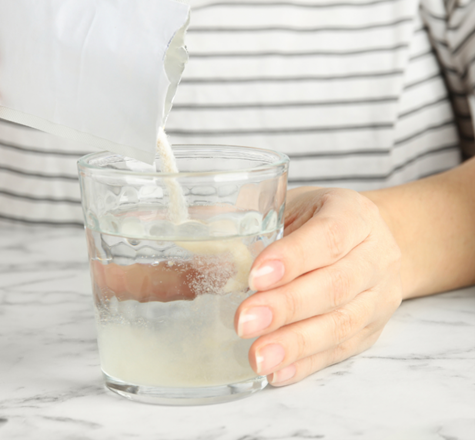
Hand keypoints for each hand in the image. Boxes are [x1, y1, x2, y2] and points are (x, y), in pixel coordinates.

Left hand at [235, 187, 402, 385]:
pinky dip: (306, 363)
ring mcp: (379, 296)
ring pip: (340, 324)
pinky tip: (277, 371)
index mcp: (353, 214)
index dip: (293, 258)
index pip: (329, 236)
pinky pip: (341, 350)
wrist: (365, 240)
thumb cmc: (316, 217)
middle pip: (335, 285)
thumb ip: (250, 220)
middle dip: (286, 307)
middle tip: (243, 321)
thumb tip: (196, 243)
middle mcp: (375, 255)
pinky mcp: (372, 329)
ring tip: (257, 356)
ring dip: (295, 343)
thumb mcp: (290, 204)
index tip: (254, 276)